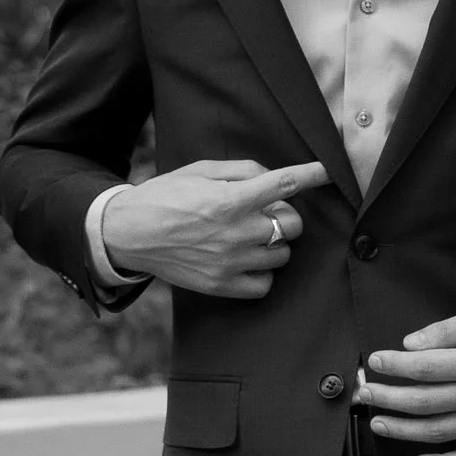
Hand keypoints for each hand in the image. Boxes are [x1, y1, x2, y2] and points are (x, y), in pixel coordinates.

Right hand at [101, 157, 328, 299]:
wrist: (128, 233)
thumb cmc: (165, 196)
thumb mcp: (201, 171)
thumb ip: (242, 170)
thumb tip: (273, 177)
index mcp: (229, 199)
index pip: (284, 184)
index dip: (311, 175)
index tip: (327, 172)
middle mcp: (235, 232)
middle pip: (292, 224)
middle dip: (285, 214)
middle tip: (264, 211)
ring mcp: (230, 262)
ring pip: (282, 254)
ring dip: (274, 242)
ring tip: (250, 235)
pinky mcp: (222, 285)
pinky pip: (265, 283)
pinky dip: (263, 272)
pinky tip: (248, 259)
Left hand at [357, 308, 455, 455]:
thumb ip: (446, 331)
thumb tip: (411, 345)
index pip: (425, 368)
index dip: (394, 366)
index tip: (375, 362)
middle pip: (423, 401)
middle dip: (387, 397)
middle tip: (366, 393)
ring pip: (437, 432)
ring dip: (402, 429)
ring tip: (378, 422)